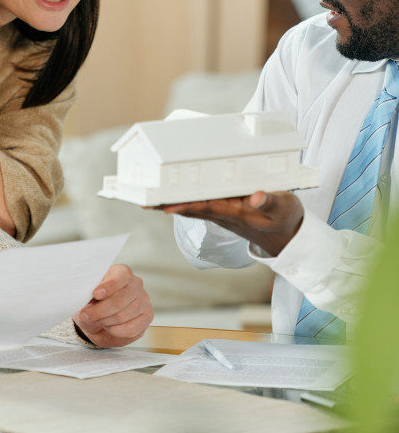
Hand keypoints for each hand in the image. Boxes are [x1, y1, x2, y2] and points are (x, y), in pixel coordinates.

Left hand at [73, 264, 153, 347]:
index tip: (95, 294)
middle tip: (86, 316)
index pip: (121, 276)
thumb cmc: (92, 303)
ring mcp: (143, 300)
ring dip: (105, 321)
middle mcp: (136, 284)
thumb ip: (86, 294)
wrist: (97, 319)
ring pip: (124, 315)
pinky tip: (108, 327)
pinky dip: (115, 331)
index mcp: (121, 272)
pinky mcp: (147, 317)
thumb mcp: (85, 296)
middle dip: (100, 311)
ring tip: (96, 321)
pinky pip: (131, 328)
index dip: (108, 286)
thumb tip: (85, 300)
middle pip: (121, 299)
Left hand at [161, 190, 303, 256]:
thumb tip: (256, 195)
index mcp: (236, 212)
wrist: (289, 237)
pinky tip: (171, 199)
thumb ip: (269, 201)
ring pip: (192, 208)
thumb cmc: (286, 219)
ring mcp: (222, 214)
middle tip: (143, 201)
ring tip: (148, 200)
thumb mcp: (284, 206)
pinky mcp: (224, 211)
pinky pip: (199, 206)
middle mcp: (224, 215)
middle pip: (190, 209)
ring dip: (170, 204)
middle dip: (167, 205)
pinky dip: (183, 202)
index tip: (166, 205)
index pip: (206, 207)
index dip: (186, 206)